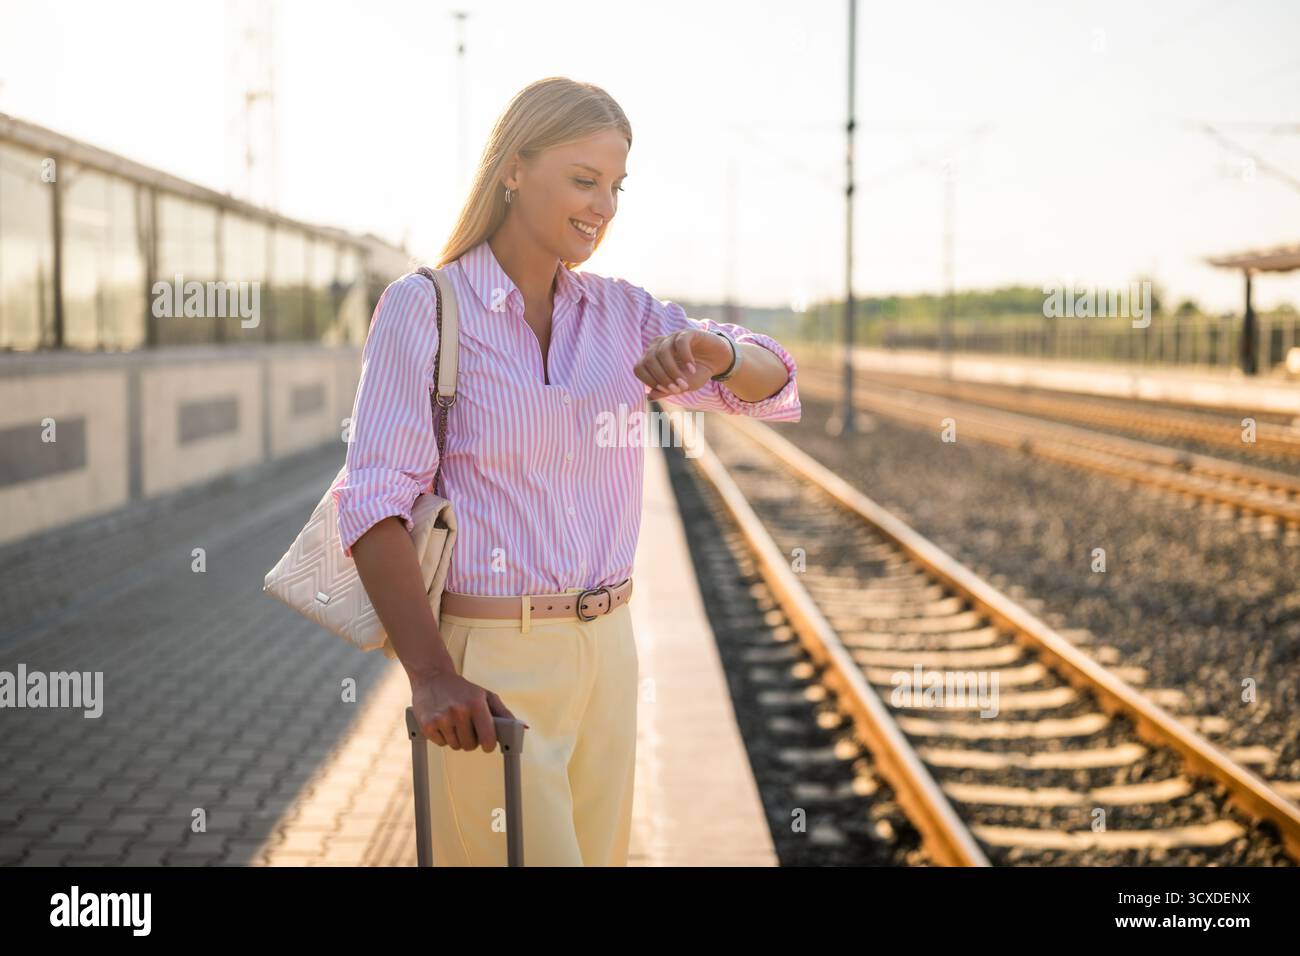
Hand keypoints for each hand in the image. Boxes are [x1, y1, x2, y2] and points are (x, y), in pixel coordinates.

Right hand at [411, 671, 526, 751]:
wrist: (432, 677)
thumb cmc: (463, 689)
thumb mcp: (485, 695)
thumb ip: (504, 713)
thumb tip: (523, 727)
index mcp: (476, 703)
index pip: (487, 737)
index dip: (489, 744)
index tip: (487, 744)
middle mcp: (459, 710)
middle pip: (470, 745)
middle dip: (471, 740)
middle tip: (467, 727)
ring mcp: (442, 718)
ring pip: (455, 746)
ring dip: (456, 739)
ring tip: (454, 723)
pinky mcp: (427, 724)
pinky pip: (440, 744)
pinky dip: (442, 738)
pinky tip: (443, 723)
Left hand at [634, 329, 733, 400]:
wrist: (716, 361)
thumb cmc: (695, 374)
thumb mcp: (681, 386)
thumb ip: (665, 390)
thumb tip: (650, 396)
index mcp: (652, 359)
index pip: (639, 368)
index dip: (649, 381)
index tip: (665, 390)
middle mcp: (658, 346)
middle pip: (648, 360)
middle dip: (662, 378)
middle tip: (677, 389)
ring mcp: (671, 337)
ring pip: (662, 352)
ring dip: (672, 371)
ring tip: (685, 383)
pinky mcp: (687, 333)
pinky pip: (680, 342)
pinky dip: (685, 358)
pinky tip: (692, 368)